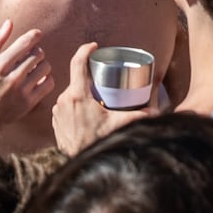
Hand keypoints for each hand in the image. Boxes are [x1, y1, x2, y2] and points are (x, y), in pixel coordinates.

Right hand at [0, 19, 55, 130]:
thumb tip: (9, 22)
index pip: (24, 44)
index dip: (34, 35)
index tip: (37, 34)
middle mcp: (11, 79)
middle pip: (38, 54)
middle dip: (36, 51)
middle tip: (32, 54)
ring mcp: (21, 92)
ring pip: (45, 68)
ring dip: (43, 64)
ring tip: (35, 66)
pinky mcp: (29, 103)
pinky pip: (49, 84)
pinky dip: (47, 78)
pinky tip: (39, 78)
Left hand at [50, 40, 162, 154]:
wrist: (80, 166)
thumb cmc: (97, 143)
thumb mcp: (120, 125)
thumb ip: (140, 116)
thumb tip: (156, 110)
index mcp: (77, 96)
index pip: (77, 63)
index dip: (85, 50)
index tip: (94, 46)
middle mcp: (64, 100)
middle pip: (77, 81)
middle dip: (90, 80)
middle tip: (104, 83)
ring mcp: (58, 112)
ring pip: (71, 94)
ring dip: (83, 95)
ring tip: (97, 101)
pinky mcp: (55, 122)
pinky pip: (66, 107)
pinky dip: (76, 107)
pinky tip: (86, 114)